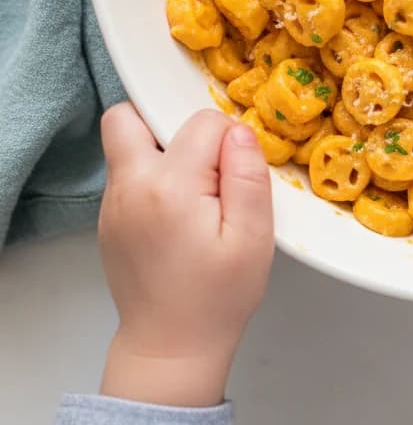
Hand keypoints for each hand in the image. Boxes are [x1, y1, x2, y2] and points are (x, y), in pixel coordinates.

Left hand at [98, 104, 273, 406]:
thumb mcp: (253, 237)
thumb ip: (248, 175)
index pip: (203, 122)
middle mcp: (130, 187)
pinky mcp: (109, 218)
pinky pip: (127, 172)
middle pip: (128, 116)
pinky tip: (179, 210)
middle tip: (201, 158)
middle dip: (166, 120)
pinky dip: (152, 174)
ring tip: (194, 189)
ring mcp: (112, 203)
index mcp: (168, 187)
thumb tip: (239, 131)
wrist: (171, 347)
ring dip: (160, 148)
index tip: (237, 174)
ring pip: (126, 142)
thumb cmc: (219, 296)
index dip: (230, 138)